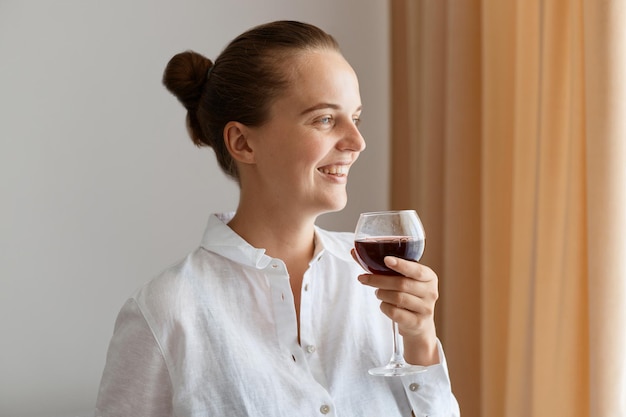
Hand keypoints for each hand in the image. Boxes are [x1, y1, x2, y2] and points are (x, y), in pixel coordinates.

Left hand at [352, 249, 439, 365]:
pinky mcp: (417, 323)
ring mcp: (426, 309)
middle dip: (379, 280)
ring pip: (397, 298)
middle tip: (364, 279)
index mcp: (429, 277)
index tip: (386, 260)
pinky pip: (395, 313)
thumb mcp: (402, 280)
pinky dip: (384, 307)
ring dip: (381, 294)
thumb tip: (354, 252)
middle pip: (401, 284)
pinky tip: (384, 305)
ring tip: (378, 293)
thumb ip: (381, 267)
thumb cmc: (407, 296)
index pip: (416, 270)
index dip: (401, 265)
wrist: (418, 324)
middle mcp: (431, 292)